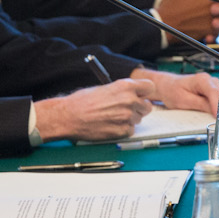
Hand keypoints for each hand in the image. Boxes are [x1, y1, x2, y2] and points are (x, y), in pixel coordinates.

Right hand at [33, 80, 154, 140]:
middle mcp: (129, 100)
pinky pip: (131, 130)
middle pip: (147, 106)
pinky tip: (110, 125)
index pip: (150, 87)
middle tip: (124, 109)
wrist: (69, 116)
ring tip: (112, 117)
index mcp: (125, 86)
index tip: (141, 95)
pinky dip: (123, 129)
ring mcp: (127, 117)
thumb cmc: (82, 101)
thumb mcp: (105, 87)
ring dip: (129, 119)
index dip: (145, 92)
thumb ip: (122, 90)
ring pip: (138, 119)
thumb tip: (133, 93)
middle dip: (138, 108)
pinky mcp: (123, 131)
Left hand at [134, 67, 218, 113]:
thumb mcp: (183, 101)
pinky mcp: (212, 90)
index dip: (218, 105)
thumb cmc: (172, 91)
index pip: (214, 92)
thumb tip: (215, 112)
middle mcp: (209, 80)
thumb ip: (201, 105)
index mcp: (201, 80)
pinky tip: (217, 114)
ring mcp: (212, 84)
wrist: (167, 86)